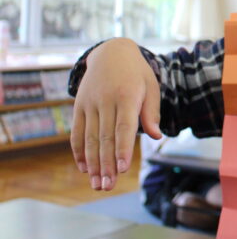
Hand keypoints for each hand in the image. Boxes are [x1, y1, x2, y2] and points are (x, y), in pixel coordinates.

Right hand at [70, 38, 161, 190]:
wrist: (111, 52)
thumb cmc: (136, 74)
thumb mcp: (151, 87)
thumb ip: (151, 112)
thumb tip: (157, 136)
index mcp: (126, 95)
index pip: (123, 127)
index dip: (122, 149)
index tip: (123, 170)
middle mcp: (105, 100)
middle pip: (104, 137)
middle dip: (106, 164)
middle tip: (108, 187)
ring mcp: (89, 103)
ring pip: (89, 138)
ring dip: (93, 164)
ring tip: (97, 184)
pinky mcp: (78, 106)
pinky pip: (76, 132)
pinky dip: (79, 152)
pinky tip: (85, 169)